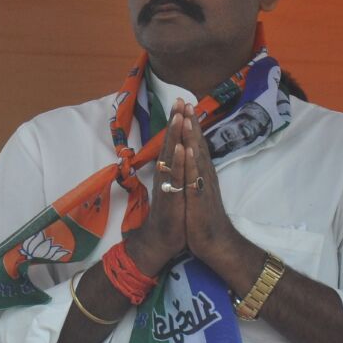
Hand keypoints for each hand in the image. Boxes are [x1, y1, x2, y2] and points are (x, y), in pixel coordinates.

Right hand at [124, 104, 189, 276]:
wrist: (161, 243)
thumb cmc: (170, 217)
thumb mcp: (174, 190)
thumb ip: (173, 172)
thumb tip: (174, 156)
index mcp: (169, 173)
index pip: (172, 143)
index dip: (177, 124)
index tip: (181, 104)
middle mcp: (166, 176)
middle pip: (169, 143)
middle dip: (175, 122)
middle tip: (179, 100)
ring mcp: (167, 186)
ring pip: (170, 156)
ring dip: (174, 135)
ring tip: (178, 116)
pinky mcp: (171, 198)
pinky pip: (175, 176)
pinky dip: (177, 161)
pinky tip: (179, 147)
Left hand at [174, 101, 260, 284]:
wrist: (215, 243)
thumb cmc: (202, 218)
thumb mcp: (196, 191)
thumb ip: (195, 175)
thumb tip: (192, 160)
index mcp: (202, 173)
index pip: (196, 144)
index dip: (190, 125)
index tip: (184, 105)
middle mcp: (204, 175)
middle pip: (197, 144)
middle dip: (190, 122)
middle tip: (184, 100)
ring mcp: (202, 185)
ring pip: (196, 156)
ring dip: (191, 135)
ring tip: (186, 115)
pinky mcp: (199, 198)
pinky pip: (194, 177)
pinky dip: (191, 162)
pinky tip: (188, 148)